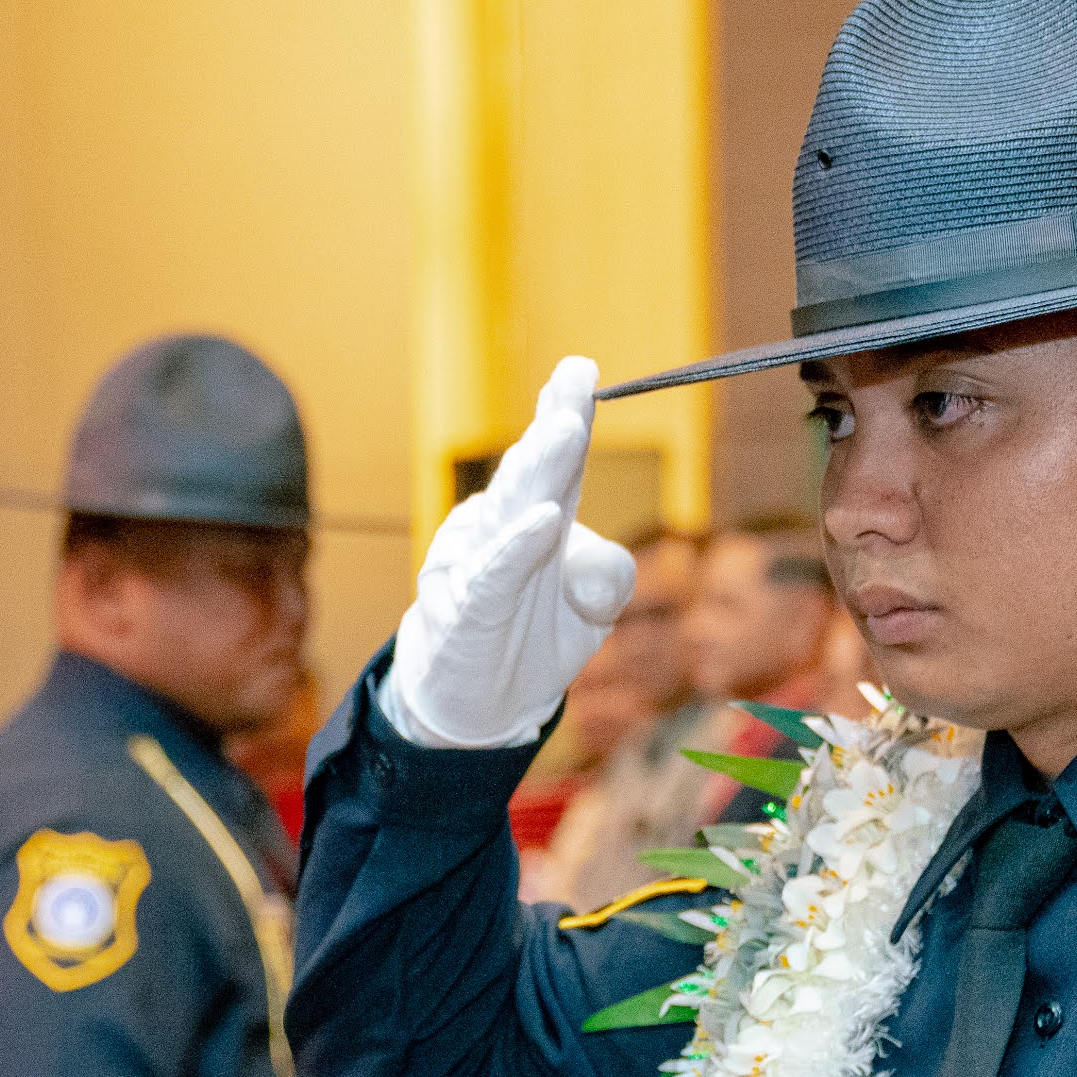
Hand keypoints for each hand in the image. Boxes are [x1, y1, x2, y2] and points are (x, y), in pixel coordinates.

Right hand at [378, 360, 636, 751]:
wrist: (477, 706)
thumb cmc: (532, 640)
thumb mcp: (591, 612)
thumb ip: (608, 578)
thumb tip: (591, 559)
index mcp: (540, 519)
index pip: (555, 462)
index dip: (564, 412)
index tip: (580, 370)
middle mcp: (504, 530)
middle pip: (532, 472)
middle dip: (554, 425)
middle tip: (574, 384)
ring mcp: (479, 565)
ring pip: (511, 510)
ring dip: (538, 468)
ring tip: (565, 429)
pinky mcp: (468, 609)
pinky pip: (495, 574)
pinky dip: (518, 548)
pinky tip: (544, 521)